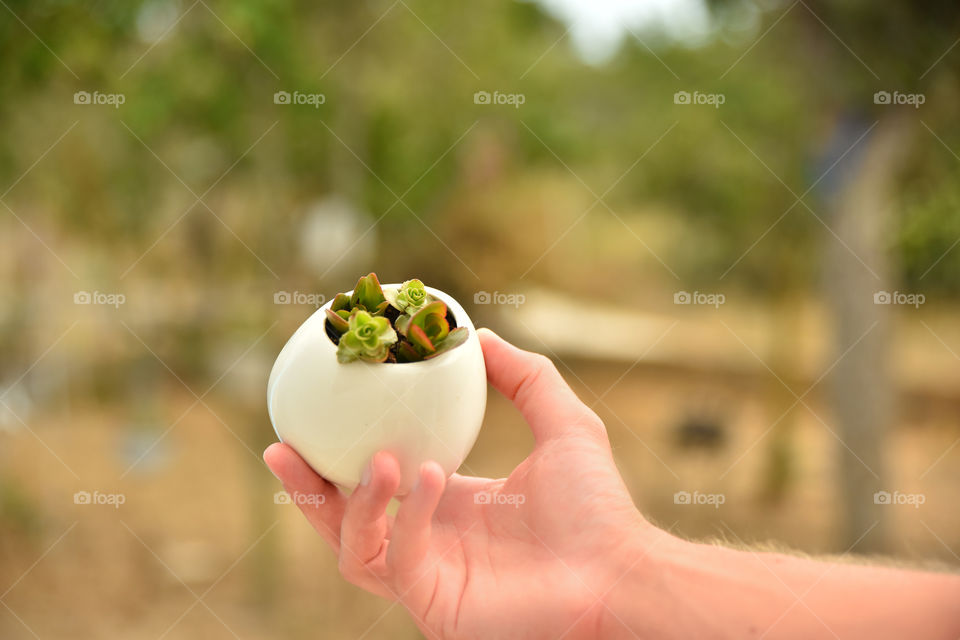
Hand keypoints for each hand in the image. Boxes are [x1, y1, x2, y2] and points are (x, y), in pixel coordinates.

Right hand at [264, 329, 668, 639]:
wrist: (622, 572)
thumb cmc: (599, 508)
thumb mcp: (560, 423)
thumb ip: (526, 376)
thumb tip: (481, 335)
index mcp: (447, 504)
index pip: (375, 478)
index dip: (339, 451)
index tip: (316, 409)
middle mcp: (429, 540)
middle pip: (342, 519)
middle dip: (306, 488)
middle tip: (281, 445)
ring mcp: (427, 577)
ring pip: (353, 548)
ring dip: (354, 501)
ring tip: (378, 458)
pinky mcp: (435, 604)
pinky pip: (398, 561)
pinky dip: (406, 518)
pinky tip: (429, 478)